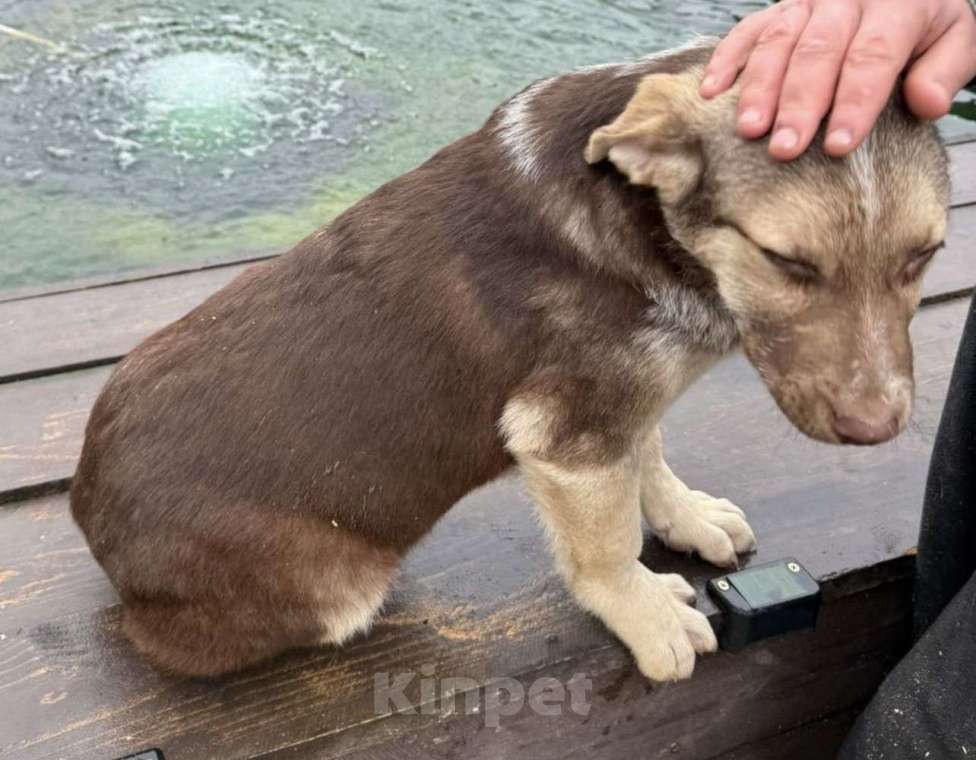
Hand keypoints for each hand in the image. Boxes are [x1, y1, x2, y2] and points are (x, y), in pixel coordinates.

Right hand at [699, 0, 975, 159]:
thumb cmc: (922, 29)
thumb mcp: (954, 41)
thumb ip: (946, 70)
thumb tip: (926, 102)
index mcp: (897, 4)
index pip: (873, 55)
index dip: (854, 102)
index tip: (838, 146)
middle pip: (818, 52)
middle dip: (799, 103)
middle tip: (785, 149)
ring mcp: (805, 3)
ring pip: (778, 41)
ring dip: (759, 88)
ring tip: (749, 130)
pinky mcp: (776, 10)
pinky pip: (746, 31)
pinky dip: (725, 60)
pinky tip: (711, 93)